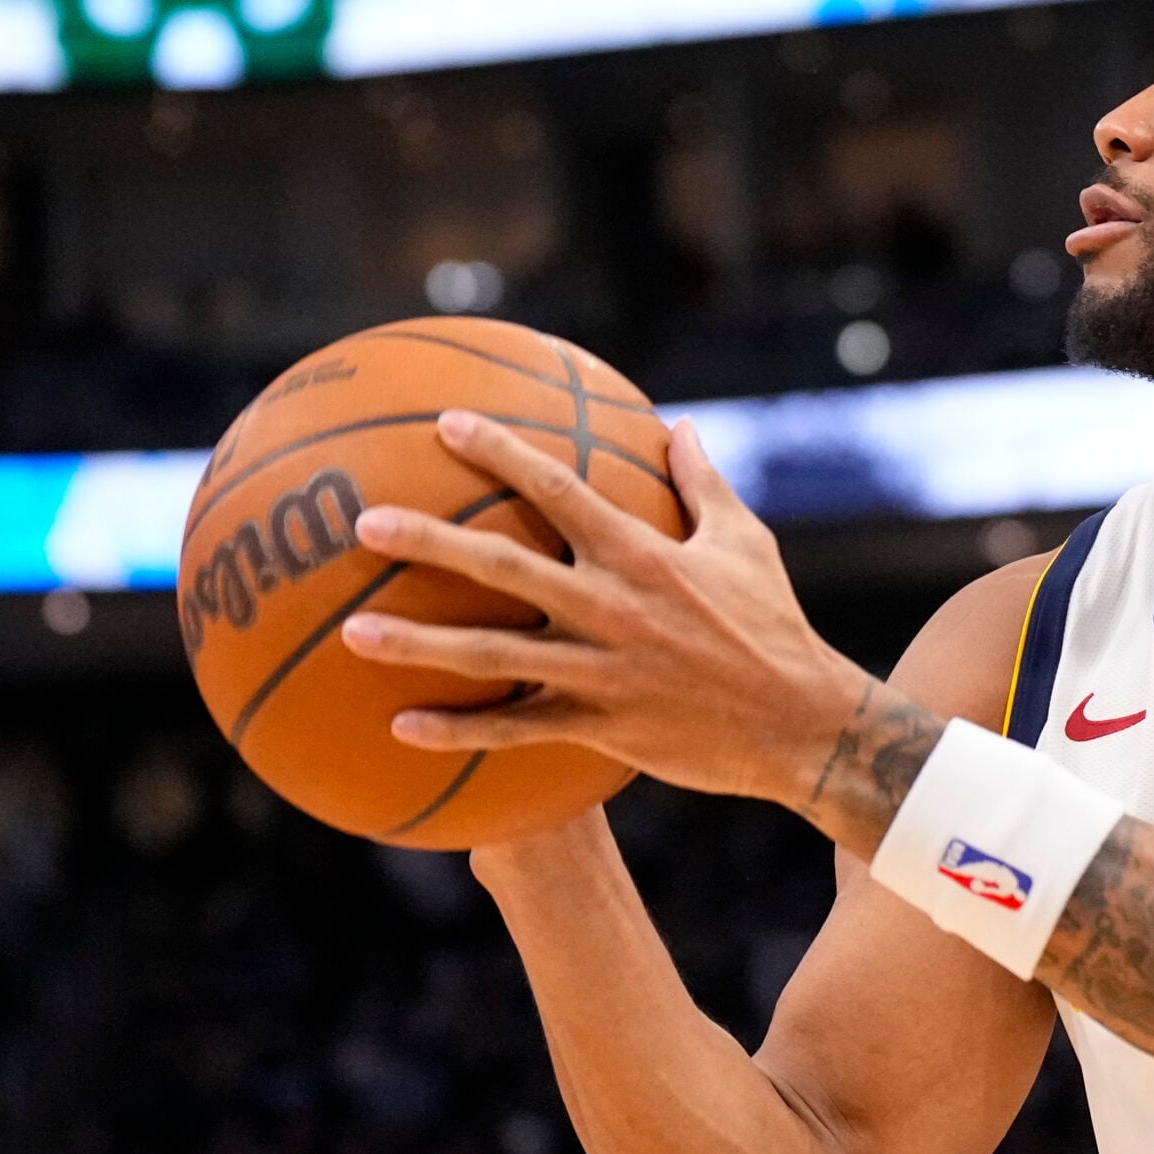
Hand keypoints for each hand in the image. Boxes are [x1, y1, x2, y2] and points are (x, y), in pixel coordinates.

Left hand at [339, 410, 873, 806]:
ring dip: (419, 644)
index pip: (558, 487)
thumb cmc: (774, 625)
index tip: (446, 423)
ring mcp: (600, 671)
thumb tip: (677, 427)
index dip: (500, 451)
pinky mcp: (600, 726)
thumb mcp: (746, 542)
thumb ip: (702, 483)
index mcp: (642, 554)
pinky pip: (516, 730)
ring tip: (352, 632)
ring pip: (492, 654)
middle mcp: (611, 607)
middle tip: (364, 523)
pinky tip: (403, 727)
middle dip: (428, 542)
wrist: (801, 724)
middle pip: (502, 566)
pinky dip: (460, 730)